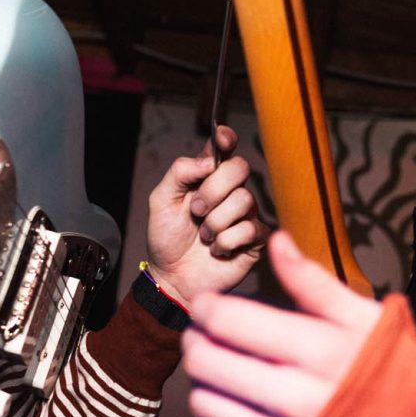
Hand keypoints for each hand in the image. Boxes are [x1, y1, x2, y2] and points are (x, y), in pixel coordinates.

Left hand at [144, 125, 266, 305]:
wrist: (172, 278)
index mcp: (207, 177)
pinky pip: (250, 228)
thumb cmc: (167, 239)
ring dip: (216, 222)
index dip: (226, 138)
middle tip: (195, 211)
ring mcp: (245, 214)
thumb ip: (180, 172)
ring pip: (244, 200)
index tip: (222, 138)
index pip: (224, 148)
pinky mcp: (255, 239)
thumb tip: (209, 160)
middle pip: (239, 168)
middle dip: (212, 191)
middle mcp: (230, 191)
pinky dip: (226, 242)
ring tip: (204, 236)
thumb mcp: (161, 201)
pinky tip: (217, 250)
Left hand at [183, 230, 382, 416]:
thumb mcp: (369, 321)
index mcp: (318, 351)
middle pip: (206, 363)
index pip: (227, 321)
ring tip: (223, 371)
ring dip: (203, 383)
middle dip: (195, 341)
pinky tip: (235, 411)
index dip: (206, 307)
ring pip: (205, 406)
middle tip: (205, 334)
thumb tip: (276, 240)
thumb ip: (315, 282)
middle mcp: (296, 398)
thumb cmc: (404, 380)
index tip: (210, 305)